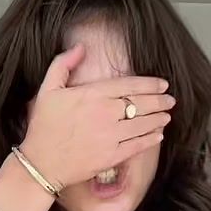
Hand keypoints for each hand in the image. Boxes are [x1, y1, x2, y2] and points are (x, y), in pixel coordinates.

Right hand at [22, 44, 174, 188]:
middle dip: (160, 101)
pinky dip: (150, 139)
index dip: (150, 84)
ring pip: (143, 124)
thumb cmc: (43, 127)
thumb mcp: (47, 89)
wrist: (41, 163)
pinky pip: (137, 145)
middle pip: (141, 104)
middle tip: (170, 100)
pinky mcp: (112, 156)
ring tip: (167, 116)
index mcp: (93, 94)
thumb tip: (80, 47)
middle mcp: (105, 113)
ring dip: (158, 119)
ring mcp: (110, 135)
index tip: (162, 84)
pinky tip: (158, 135)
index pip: (130, 85)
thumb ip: (63, 64)